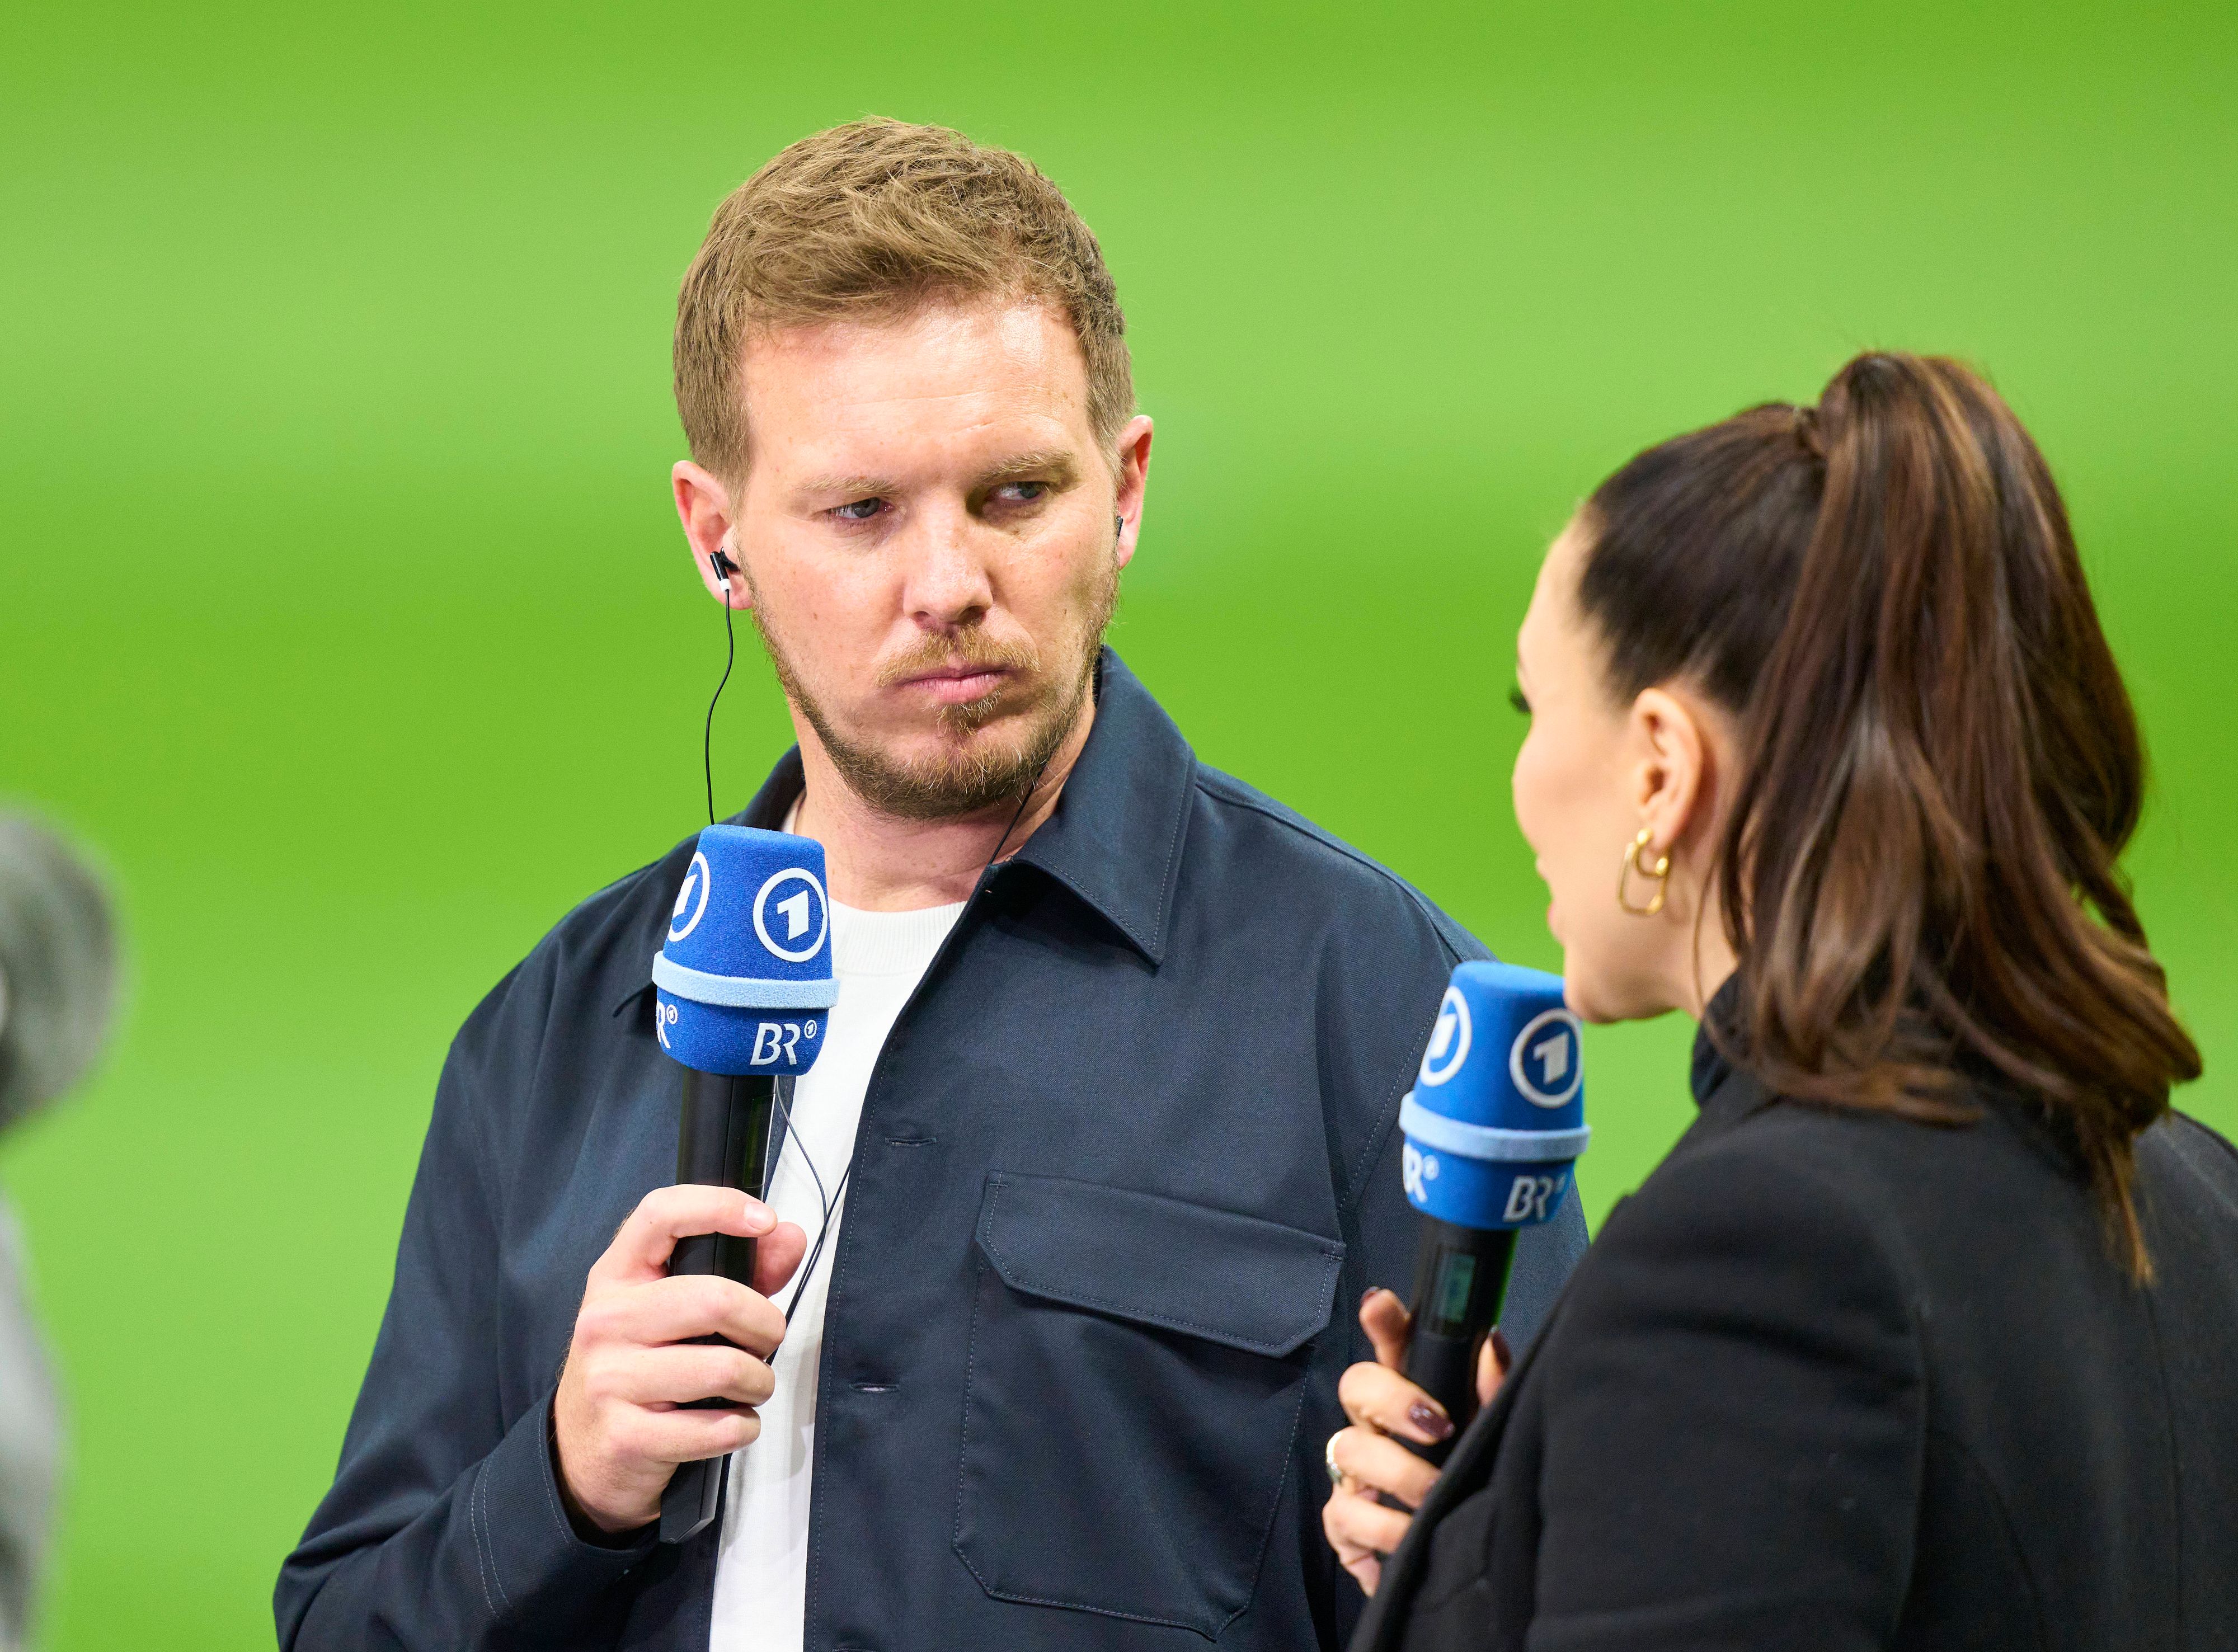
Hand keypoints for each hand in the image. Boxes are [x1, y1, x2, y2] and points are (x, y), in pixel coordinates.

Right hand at [552, 1186, 806, 1534]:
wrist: (580, 1449)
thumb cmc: (637, 1366)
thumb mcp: (672, 1310)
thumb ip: (740, 1271)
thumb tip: (788, 1237)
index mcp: (617, 1276)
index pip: (661, 1215)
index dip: (718, 1206)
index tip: (765, 1220)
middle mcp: (606, 1320)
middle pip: (714, 1299)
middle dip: (765, 1324)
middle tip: (766, 1339)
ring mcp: (610, 1379)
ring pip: (724, 1367)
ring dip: (759, 1382)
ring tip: (750, 1385)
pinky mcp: (626, 1436)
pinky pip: (716, 1428)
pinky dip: (742, 1427)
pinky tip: (732, 1422)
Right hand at [1321, 1288, 1508, 1594]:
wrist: (1466, 1569)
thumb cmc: (1474, 1489)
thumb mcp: (1491, 1441)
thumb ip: (1493, 1394)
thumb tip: (1492, 1344)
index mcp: (1411, 1399)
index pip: (1391, 1346)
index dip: (1382, 1321)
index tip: (1381, 1303)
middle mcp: (1374, 1429)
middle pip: (1355, 1385)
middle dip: (1392, 1399)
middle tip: (1438, 1427)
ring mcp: (1353, 1475)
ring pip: (1346, 1450)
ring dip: (1396, 1475)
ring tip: (1435, 1499)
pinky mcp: (1344, 1525)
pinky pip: (1343, 1515)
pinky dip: (1381, 1531)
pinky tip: (1410, 1540)